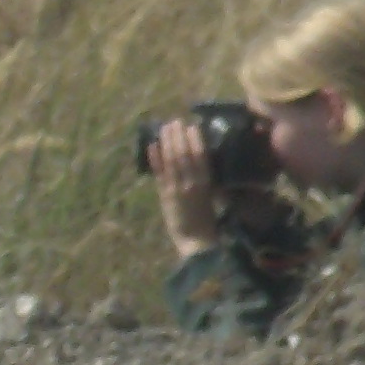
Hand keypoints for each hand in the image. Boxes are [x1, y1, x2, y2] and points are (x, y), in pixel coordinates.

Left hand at [148, 118, 225, 257]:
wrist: (197, 242)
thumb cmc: (208, 220)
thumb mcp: (212, 196)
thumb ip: (206, 180)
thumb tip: (200, 161)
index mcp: (207, 183)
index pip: (201, 156)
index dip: (195, 140)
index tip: (192, 126)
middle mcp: (192, 183)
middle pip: (184, 154)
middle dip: (179, 136)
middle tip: (175, 121)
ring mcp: (177, 189)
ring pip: (171, 161)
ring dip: (167, 142)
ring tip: (165, 128)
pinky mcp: (165, 196)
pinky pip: (159, 174)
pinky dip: (155, 159)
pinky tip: (152, 146)